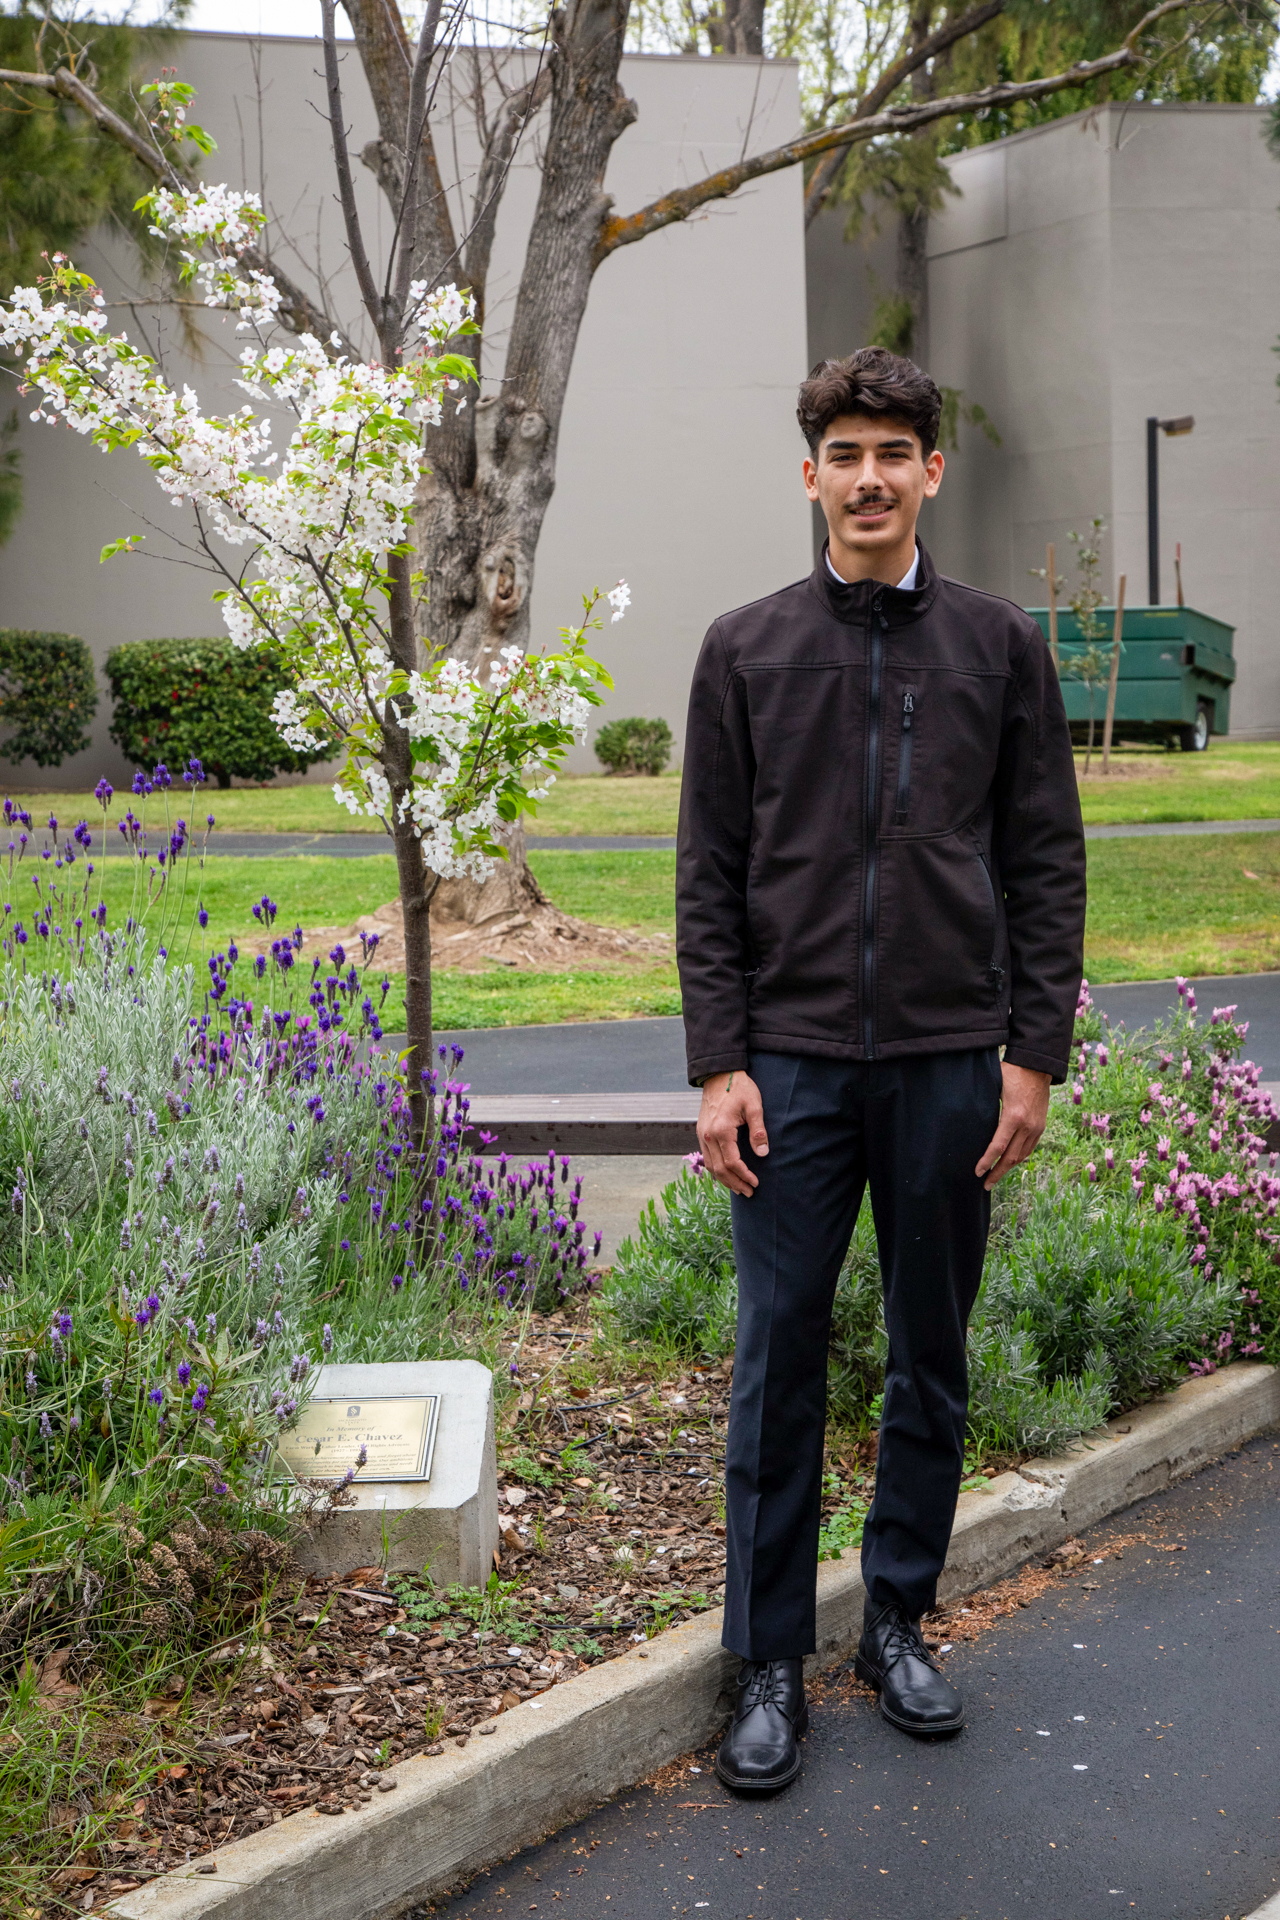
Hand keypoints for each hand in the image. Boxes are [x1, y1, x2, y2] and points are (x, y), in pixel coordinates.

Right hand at [697, 1070, 767, 1196]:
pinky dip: (716, 1169)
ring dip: (724, 1180)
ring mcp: (702, 1134)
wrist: (719, 1074)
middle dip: (735, 1183)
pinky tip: (725, 1174)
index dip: (744, 1175)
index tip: (756, 1183)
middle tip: (749, 1192)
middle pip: (719, 1169)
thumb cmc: (739, 1088)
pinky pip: (707, 1157)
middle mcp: (708, 1136)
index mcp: (721, 1130)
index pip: (732, 1162)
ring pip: (710, 1166)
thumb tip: (762, 1154)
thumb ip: (758, 1131)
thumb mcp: (754, 1106)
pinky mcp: (701, 1132)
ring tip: (738, 1188)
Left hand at [975, 1062, 1051, 1190]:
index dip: (987, 1162)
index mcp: (1014, 1116)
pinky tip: (1008, 1162)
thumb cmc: (1012, 1073)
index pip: (998, 1146)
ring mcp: (1036, 1127)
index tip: (977, 1172)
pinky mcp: (1041, 1126)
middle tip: (985, 1184)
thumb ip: (984, 1105)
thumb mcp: (993, 1086)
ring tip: (994, 1176)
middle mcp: (1028, 1125)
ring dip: (1008, 1168)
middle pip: (1011, 1157)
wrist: (1038, 1066)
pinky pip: (1029, 1148)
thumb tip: (966, 1119)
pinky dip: (1018, 1158)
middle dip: (997, 1173)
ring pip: (1022, 1155)